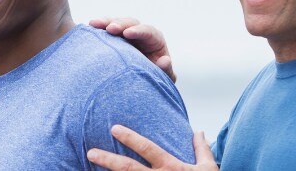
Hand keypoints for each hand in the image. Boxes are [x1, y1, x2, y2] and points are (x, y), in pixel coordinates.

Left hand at [87, 125, 216, 170]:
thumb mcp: (208, 169)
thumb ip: (201, 149)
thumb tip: (198, 132)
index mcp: (171, 167)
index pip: (147, 149)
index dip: (131, 138)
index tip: (114, 129)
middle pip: (129, 168)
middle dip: (109, 160)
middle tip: (91, 152)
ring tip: (87, 169)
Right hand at [89, 17, 174, 81]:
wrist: (140, 84)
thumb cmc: (155, 78)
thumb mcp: (163, 77)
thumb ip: (165, 70)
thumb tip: (164, 59)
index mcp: (154, 40)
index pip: (148, 31)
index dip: (138, 31)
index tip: (127, 34)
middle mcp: (139, 33)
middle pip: (129, 23)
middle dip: (119, 24)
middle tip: (110, 29)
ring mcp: (123, 35)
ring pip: (114, 23)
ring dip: (104, 23)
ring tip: (93, 24)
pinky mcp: (111, 39)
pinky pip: (103, 31)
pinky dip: (97, 29)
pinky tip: (87, 29)